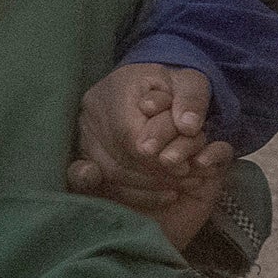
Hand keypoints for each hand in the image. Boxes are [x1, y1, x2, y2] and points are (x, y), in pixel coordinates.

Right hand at [67, 63, 228, 216]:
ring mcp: (84, 133)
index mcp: (117, 89)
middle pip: (117, 156)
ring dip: (147, 187)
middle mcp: (93, 112)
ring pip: (110, 172)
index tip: (184, 166)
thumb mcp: (192, 82)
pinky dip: (135, 193)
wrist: (154, 85)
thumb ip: (192, 100)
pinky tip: (164, 195)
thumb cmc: (175, 84)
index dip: (154, 156)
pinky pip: (104, 181)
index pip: (127, 133)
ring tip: (180, 189)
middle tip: (188, 181)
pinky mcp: (85, 152)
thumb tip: (188, 127)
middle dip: (155, 174)